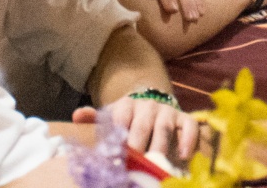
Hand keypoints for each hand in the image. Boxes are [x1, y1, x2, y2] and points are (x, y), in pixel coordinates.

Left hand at [77, 97, 201, 165]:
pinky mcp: (184, 117)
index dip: (117, 136)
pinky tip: (183, 156)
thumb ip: (94, 118)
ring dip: (160, 146)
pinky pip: (189, 126)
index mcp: (127, 105)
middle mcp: (148, 106)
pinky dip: (188, 140)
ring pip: (164, 127)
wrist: (151, 103)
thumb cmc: (128, 118)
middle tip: (134, 162)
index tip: (114, 154)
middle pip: (142, 125)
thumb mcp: (111, 116)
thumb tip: (77, 116)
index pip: (121, 119)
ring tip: (156, 163)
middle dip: (138, 144)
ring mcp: (167, 111)